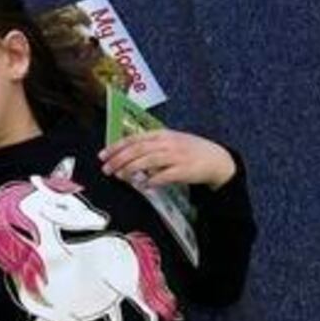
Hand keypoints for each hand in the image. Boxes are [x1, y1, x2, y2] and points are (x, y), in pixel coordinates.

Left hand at [99, 129, 235, 188]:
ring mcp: (177, 156)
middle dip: (119, 159)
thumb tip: (124, 156)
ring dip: (131, 169)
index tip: (102, 155)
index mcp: (162, 134)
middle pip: (138, 149)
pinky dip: (152, 180)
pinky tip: (143, 185)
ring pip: (149, 160)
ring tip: (120, 176)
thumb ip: (149, 147)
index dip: (116, 147)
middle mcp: (168, 143)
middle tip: (107, 169)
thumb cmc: (189, 151)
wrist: (217, 159)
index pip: (134, 138)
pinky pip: (165, 175)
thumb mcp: (169, 142)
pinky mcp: (185, 170)